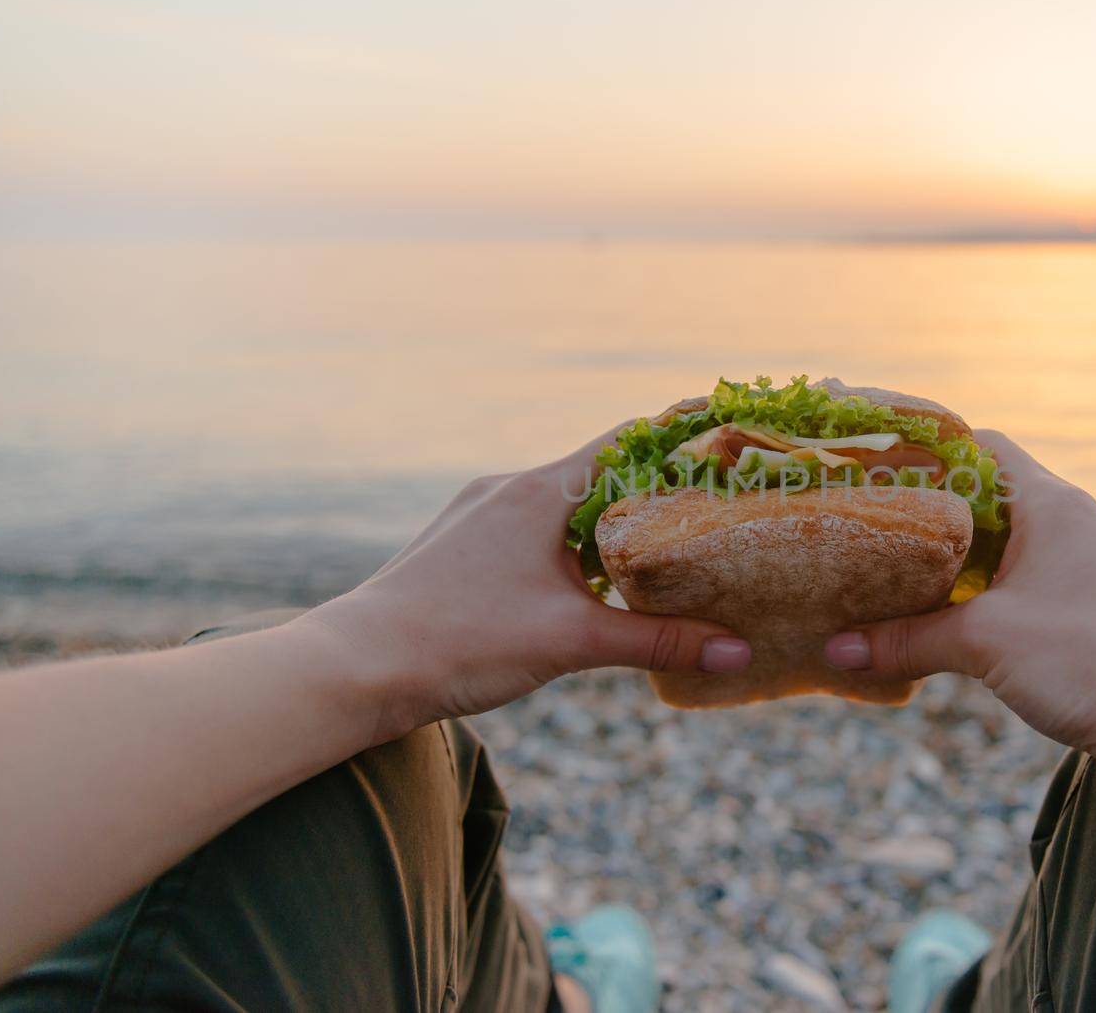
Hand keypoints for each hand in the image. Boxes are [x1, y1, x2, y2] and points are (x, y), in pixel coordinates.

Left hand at [299, 424, 749, 742]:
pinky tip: (590, 585)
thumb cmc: (460, 642)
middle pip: (601, 473)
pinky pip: (533, 531)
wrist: (356, 667)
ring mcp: (480, 515)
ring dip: (612, 524)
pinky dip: (572, 547)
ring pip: (564, 506)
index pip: (628, 442)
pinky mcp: (461, 546)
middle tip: (712, 503)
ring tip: (663, 550)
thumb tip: (739, 653)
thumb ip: (659, 643)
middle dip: (656, 488)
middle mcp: (508, 489)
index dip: (681, 435)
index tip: (726, 428)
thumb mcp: (573, 643)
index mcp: (539, 492)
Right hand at [822, 430, 1095, 813]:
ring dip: (950, 571)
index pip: (980, 447)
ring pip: (1003, 558)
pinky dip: (979, 610)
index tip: (871, 462)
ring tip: (887, 583)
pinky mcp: (1091, 625)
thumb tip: (835, 650)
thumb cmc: (1095, 661)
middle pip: (985, 503)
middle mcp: (1072, 530)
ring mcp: (1085, 578)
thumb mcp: (984, 642)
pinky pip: (1020, 601)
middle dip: (924, 518)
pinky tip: (942, 635)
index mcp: (1052, 505)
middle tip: (864, 530)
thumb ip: (906, 640)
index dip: (923, 449)